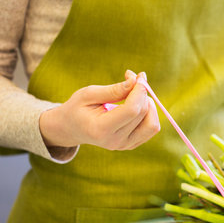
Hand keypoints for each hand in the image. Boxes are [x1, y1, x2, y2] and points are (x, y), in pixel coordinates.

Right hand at [39, 70, 159, 149]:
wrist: (71, 128)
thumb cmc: (78, 108)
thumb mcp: (88, 94)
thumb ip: (113, 90)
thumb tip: (135, 81)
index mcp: (101, 129)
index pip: (131, 110)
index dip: (139, 91)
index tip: (138, 76)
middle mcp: (115, 141)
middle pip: (142, 114)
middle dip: (142, 93)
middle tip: (133, 79)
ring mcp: (124, 145)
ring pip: (152, 124)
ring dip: (149, 105)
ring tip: (135, 94)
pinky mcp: (131, 145)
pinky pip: (151, 129)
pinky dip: (149, 114)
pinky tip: (136, 104)